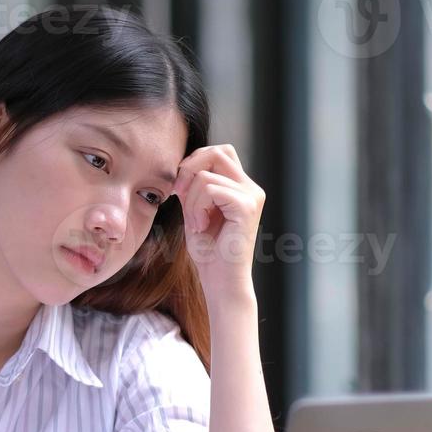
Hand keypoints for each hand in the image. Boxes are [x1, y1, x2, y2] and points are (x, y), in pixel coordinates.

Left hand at [173, 143, 265, 301]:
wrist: (220, 279)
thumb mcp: (195, 210)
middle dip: (189, 169)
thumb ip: (193, 186)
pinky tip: (201, 227)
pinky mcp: (247, 206)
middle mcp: (251, 187)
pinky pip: (210, 189)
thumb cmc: (208, 250)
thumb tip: (183, 165)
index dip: (193, 162)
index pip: (218, 152)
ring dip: (191, 199)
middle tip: (179, 194)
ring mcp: (252, 195)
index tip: (179, 189)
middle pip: (217, 152)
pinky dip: (197, 208)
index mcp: (241, 187)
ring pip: (207, 174)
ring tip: (196, 222)